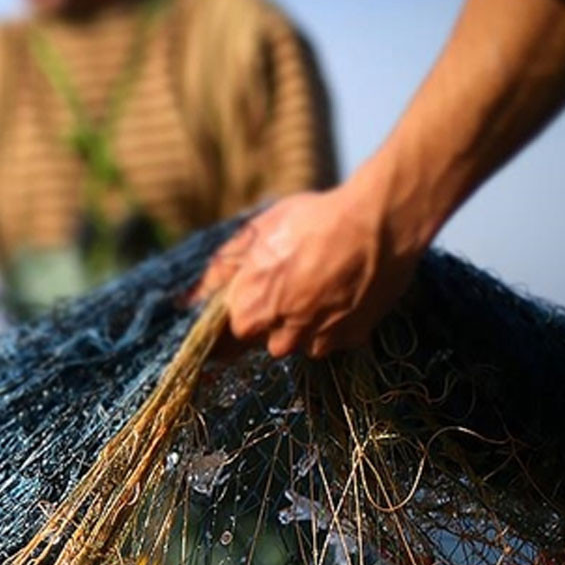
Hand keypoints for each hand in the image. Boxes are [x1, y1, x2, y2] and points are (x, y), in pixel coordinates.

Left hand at [194, 185, 425, 357]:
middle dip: (274, 317)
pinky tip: (342, 291)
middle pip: (267, 340)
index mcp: (250, 312)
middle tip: (292, 280)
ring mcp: (320, 341)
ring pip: (301, 343)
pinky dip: (334, 323)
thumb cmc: (311, 220)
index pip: (230, 334)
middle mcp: (283, 336)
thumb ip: (218, 273)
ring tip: (320, 283)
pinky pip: (333, 339)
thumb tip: (185, 302)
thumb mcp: (254, 235)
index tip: (252, 301)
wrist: (379, 221)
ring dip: (304, 323)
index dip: (240, 314)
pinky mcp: (353, 338)